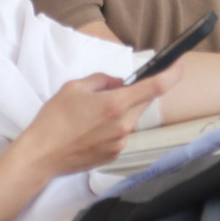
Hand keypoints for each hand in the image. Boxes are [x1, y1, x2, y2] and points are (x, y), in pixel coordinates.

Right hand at [13, 64, 181, 179]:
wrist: (40, 156)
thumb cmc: (54, 120)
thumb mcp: (75, 87)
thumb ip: (103, 80)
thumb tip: (120, 82)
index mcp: (116, 104)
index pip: (156, 87)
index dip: (172, 74)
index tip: (179, 64)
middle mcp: (124, 125)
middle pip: (143, 102)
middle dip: (135, 93)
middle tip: (111, 93)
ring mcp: (120, 142)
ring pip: (131, 118)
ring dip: (121, 111)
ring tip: (92, 116)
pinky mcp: (114, 154)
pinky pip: (122, 134)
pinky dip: (113, 127)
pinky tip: (91, 130)